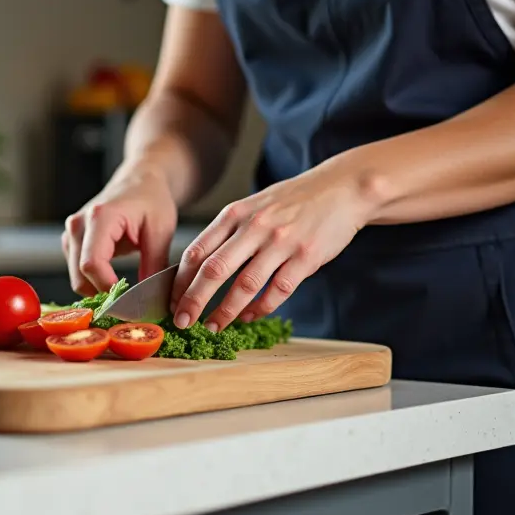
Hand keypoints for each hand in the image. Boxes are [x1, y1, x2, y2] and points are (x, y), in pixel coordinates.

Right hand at [63, 161, 178, 295]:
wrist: (139, 181)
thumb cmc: (151, 200)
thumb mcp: (161, 232)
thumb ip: (154, 266)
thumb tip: (150, 301)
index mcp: (100, 217)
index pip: (92, 264)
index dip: (108, 288)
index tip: (130, 300)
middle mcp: (78, 224)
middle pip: (80, 275)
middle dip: (104, 293)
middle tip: (131, 302)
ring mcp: (71, 233)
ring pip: (77, 277)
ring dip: (98, 289)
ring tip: (124, 289)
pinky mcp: (72, 242)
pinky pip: (77, 272)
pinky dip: (94, 282)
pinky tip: (114, 279)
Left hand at [169, 162, 375, 330]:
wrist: (343, 188)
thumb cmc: (293, 201)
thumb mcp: (253, 205)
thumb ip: (228, 232)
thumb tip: (197, 268)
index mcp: (235, 213)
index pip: (197, 250)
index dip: (180, 280)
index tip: (171, 300)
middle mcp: (254, 227)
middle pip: (214, 270)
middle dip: (193, 300)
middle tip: (182, 321)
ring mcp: (281, 242)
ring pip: (244, 285)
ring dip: (225, 311)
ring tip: (213, 327)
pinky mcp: (306, 257)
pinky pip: (278, 290)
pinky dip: (260, 308)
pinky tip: (248, 317)